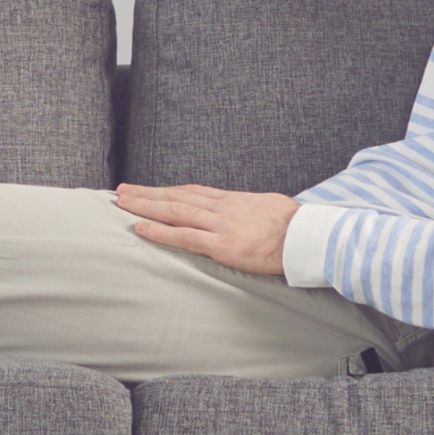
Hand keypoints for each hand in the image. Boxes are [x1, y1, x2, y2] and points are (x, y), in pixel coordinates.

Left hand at [114, 182, 299, 277]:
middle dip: (148, 193)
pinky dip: (160, 231)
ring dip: (145, 205)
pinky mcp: (224, 246)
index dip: (168, 190)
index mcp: (235, 200)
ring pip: (175, 211)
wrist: (311, 237)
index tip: (149, 189)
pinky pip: (185, 236)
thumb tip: (245, 214)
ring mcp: (222, 226)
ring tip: (121, 202)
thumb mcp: (269, 209)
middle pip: (178, 197)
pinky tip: (140, 226)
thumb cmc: (297, 226)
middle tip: (122, 190)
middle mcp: (223, 208)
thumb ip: (250, 211)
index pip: (193, 192)